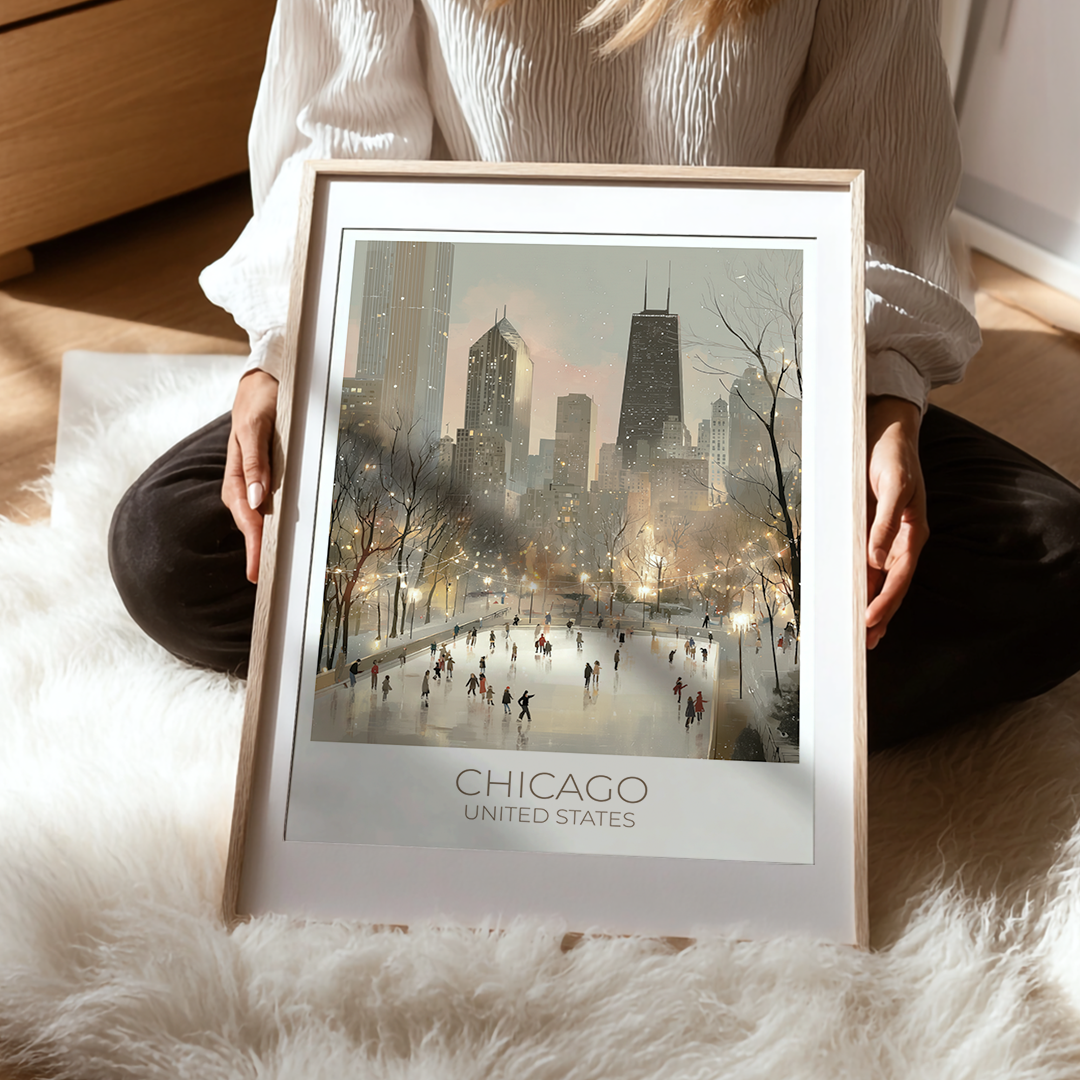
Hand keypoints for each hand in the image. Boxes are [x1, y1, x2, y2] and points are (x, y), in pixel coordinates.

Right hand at [222, 369, 278, 583]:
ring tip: (271, 570)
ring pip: (258, 518)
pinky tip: (280, 538)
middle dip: (257, 552)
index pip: (246, 516)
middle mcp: (245, 482)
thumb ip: (255, 460)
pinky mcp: (267, 477)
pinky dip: (272, 525)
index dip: (252, 544)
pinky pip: (269, 506)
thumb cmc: (260, 400)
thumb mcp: (257, 425)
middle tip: (265, 582)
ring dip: (263, 542)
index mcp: (238, 473)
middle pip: (250, 523)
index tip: (256, 570)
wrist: (264, 381)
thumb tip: (256, 499)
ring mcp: (255, 480)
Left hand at [865, 396, 928, 649]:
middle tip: (864, 645)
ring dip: (870, 606)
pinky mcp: (870, 530)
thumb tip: (876, 558)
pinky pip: (865, 564)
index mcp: (912, 533)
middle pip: (890, 586)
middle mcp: (901, 540)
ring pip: (878, 580)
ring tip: (861, 636)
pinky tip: (852, 599)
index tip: (870, 621)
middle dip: (879, 615)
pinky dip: (860, 585)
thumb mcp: (893, 483)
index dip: (886, 601)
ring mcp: (886, 537)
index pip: (899, 577)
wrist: (886, 430)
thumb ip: (886, 521)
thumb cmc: (893, 455)